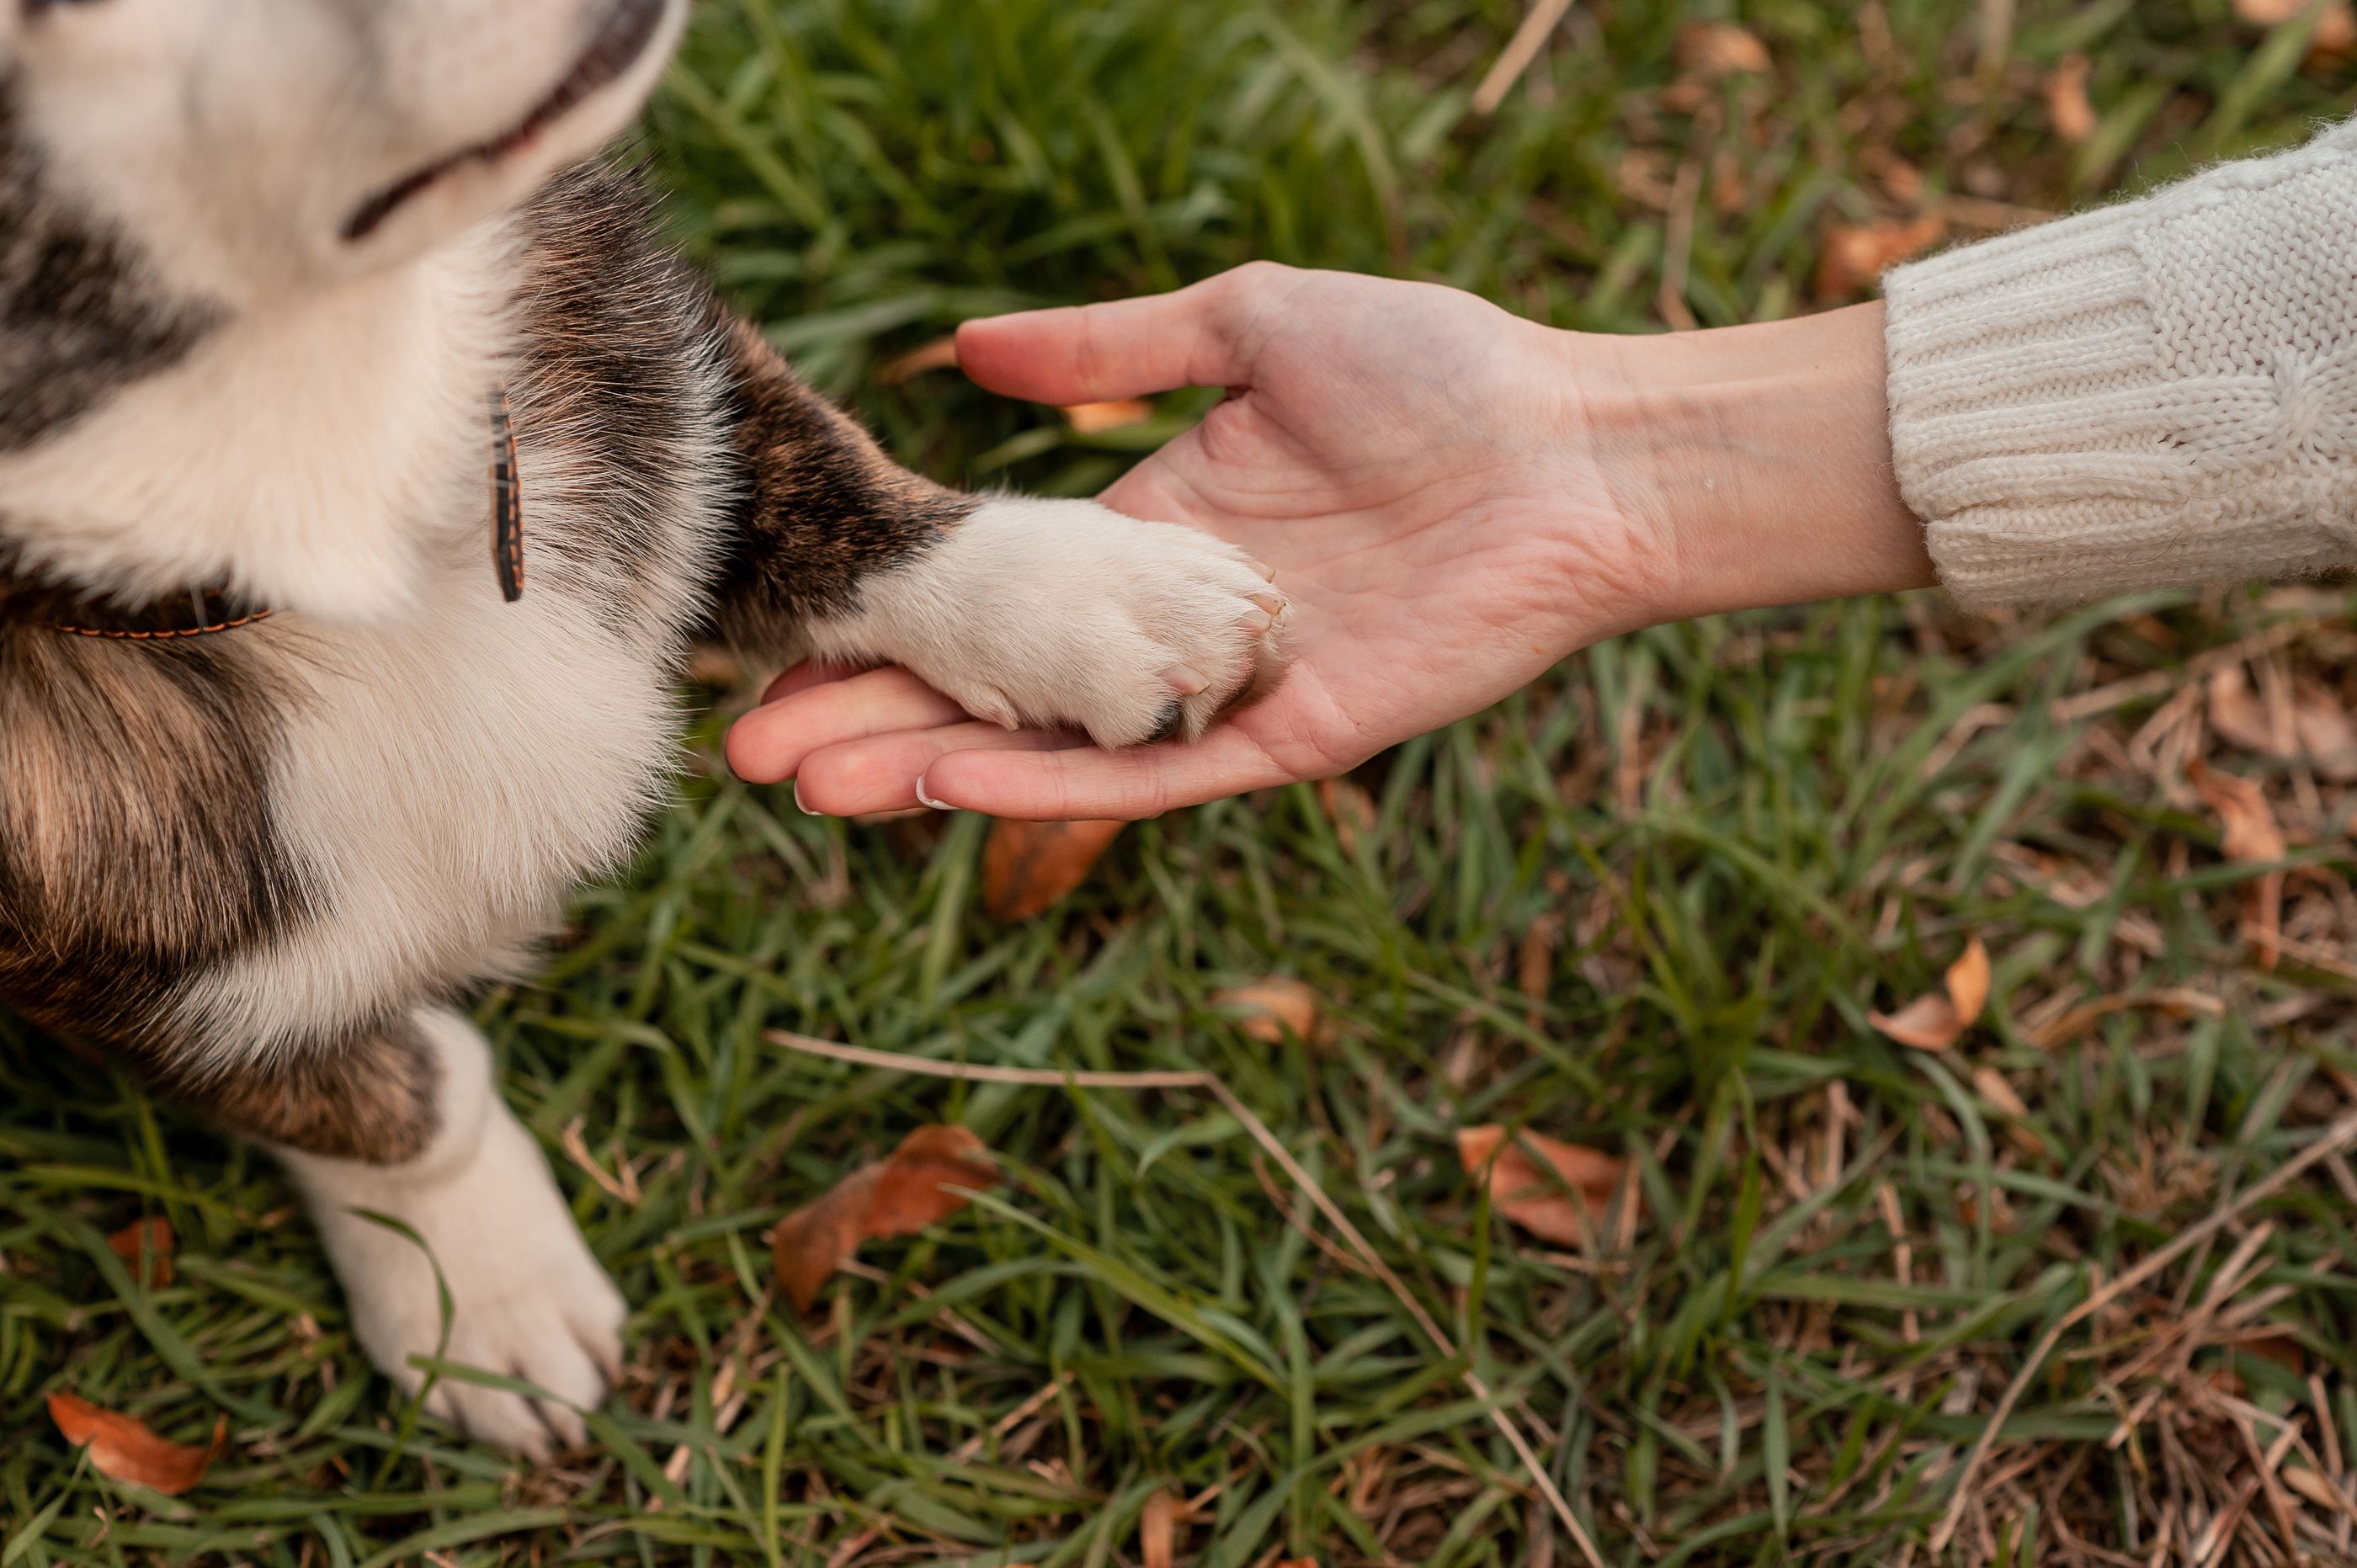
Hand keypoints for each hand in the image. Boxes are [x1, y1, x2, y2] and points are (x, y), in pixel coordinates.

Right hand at [727, 263, 1678, 818]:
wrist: (1578, 444)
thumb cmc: (1437, 371)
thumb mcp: (1245, 328)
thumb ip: (1109, 355)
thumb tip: (967, 350)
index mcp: (1152, 535)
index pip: (993, 597)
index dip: (893, 621)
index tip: (781, 639)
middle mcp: (1169, 628)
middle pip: (995, 690)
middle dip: (873, 717)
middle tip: (748, 751)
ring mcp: (1223, 694)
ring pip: (1053, 750)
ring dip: (930, 770)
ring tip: (810, 788)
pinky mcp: (1290, 740)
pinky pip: (1153, 773)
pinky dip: (1052, 784)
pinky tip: (947, 787)